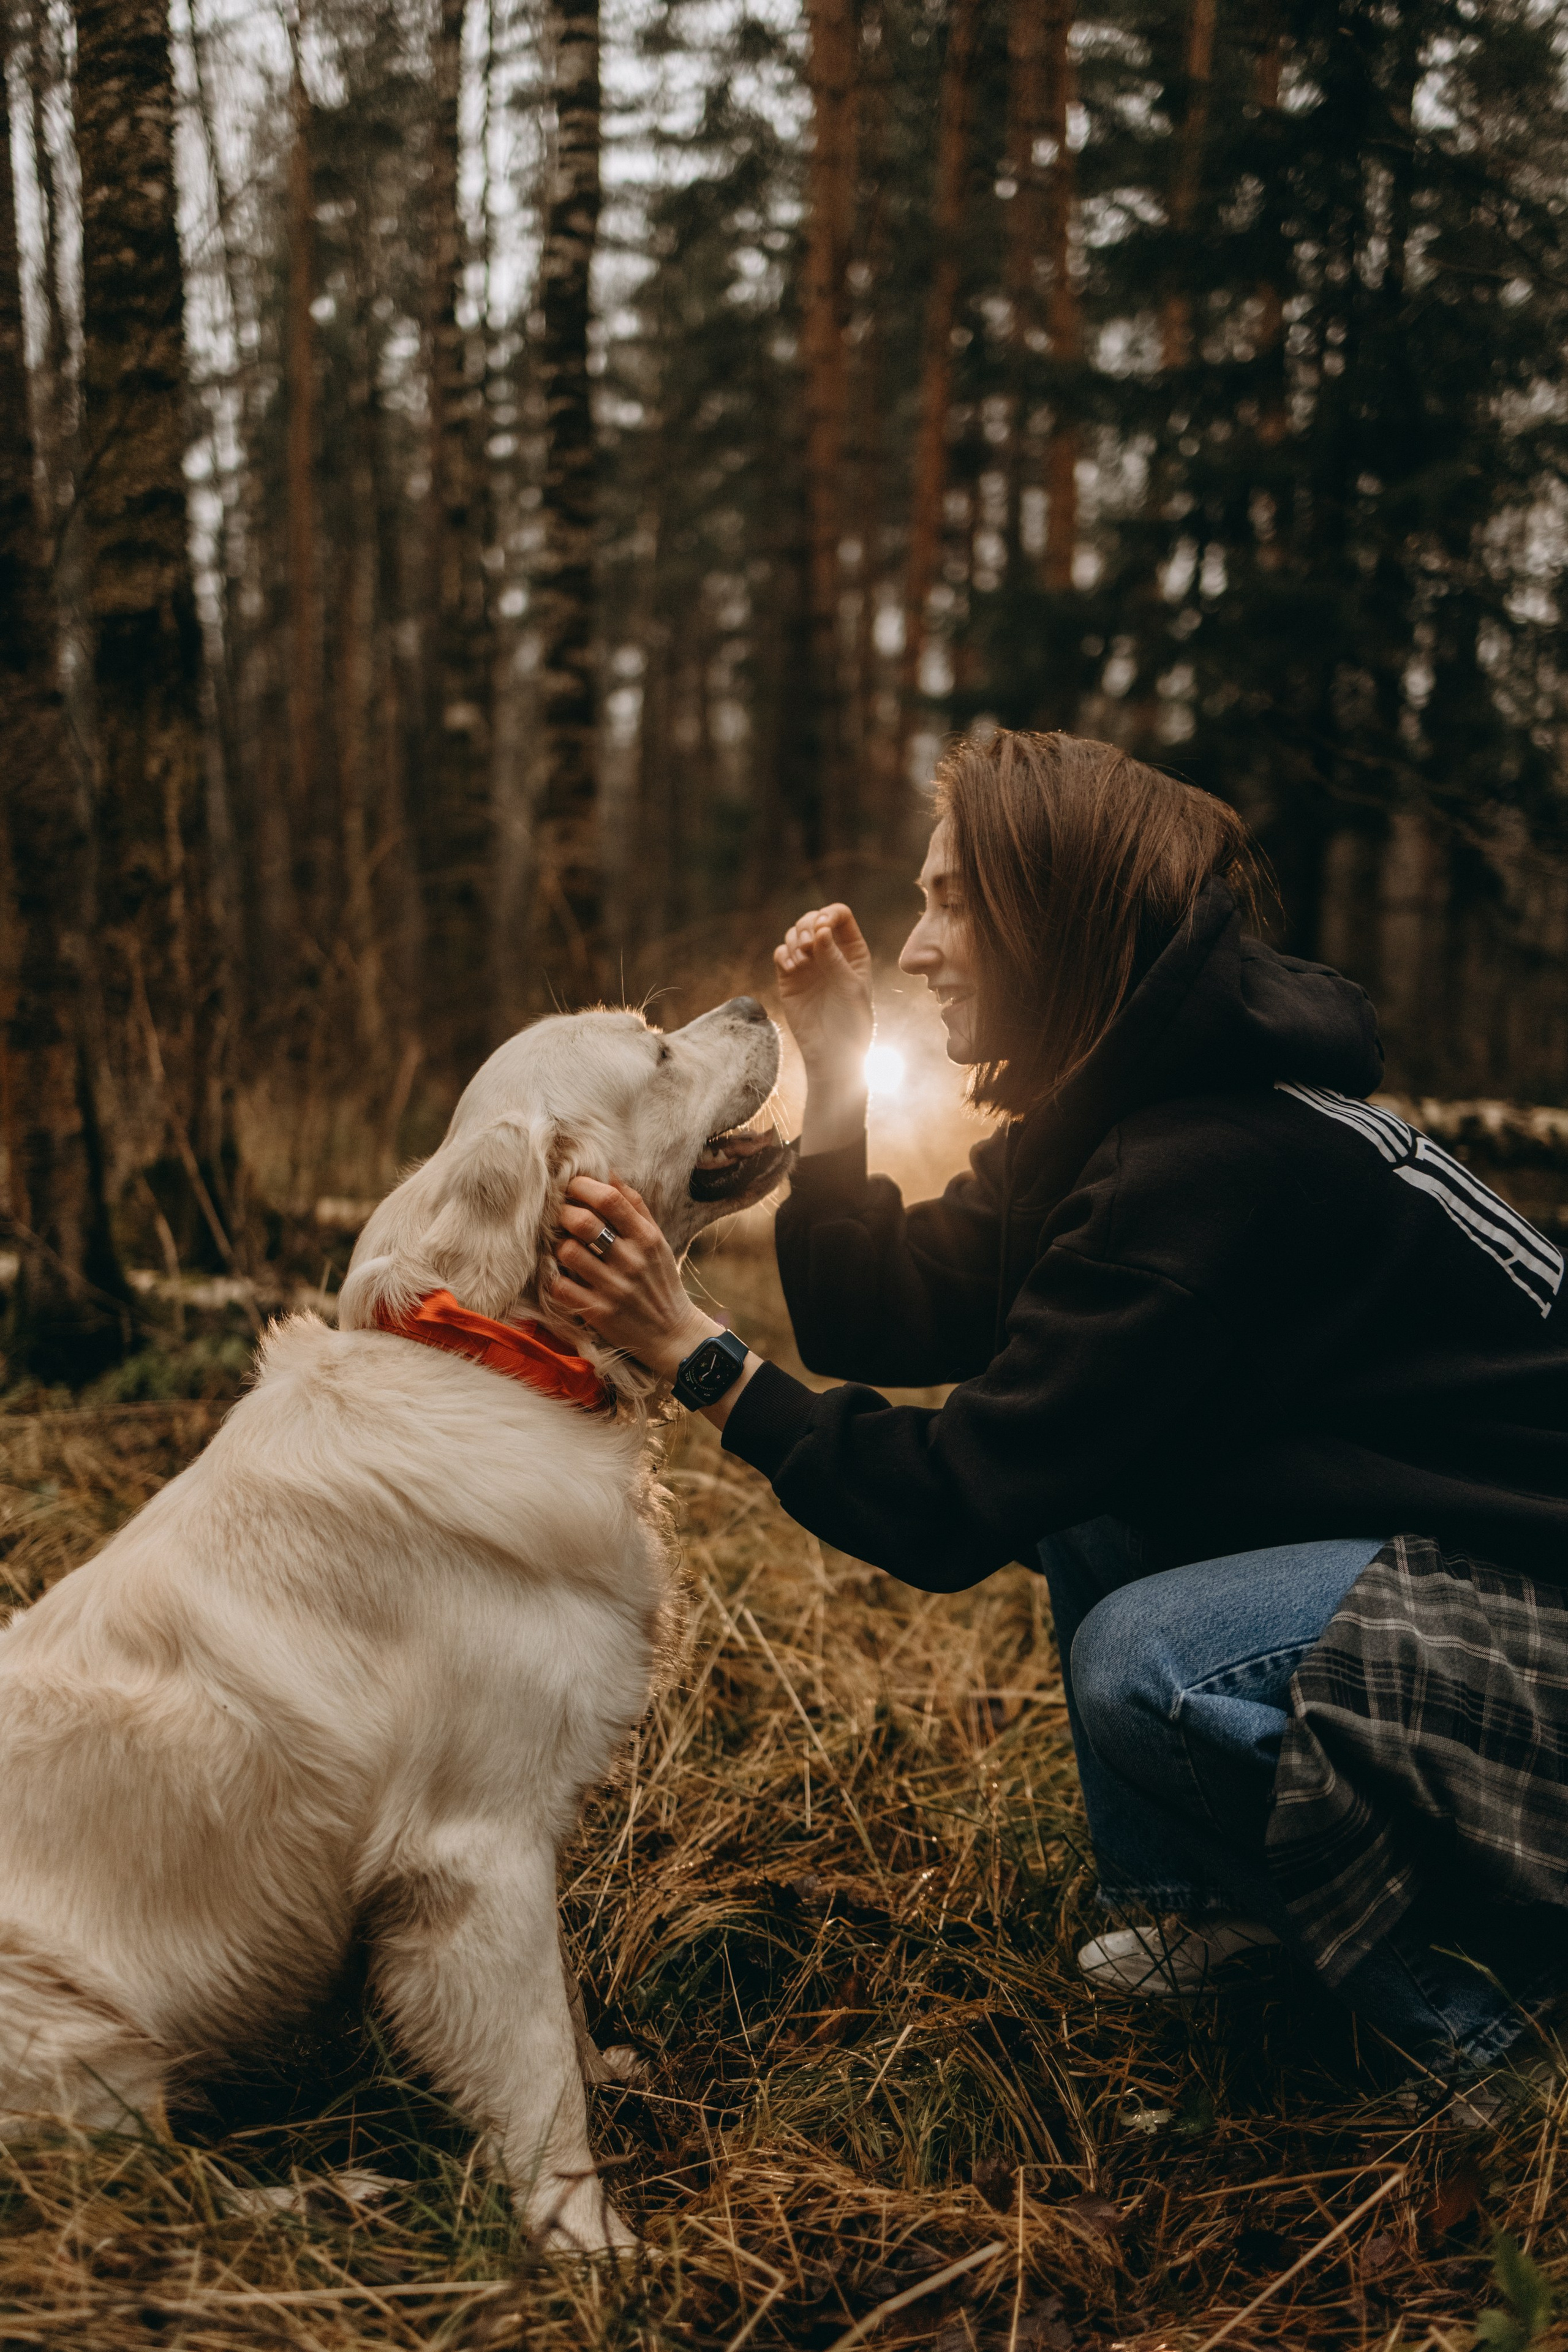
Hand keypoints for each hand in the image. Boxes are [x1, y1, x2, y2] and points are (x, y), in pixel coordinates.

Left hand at [548, 1176, 719, 1379]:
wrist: (672, 1335)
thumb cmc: (660, 1282)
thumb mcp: (657, 1242)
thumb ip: (636, 1207)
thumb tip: (609, 1173)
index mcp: (647, 1238)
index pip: (610, 1199)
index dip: (583, 1186)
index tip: (572, 1187)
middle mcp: (632, 1261)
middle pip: (583, 1222)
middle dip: (563, 1212)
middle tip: (560, 1215)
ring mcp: (614, 1288)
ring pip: (568, 1252)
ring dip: (558, 1245)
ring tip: (562, 1245)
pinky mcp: (599, 1313)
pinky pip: (561, 1287)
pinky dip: (553, 1277)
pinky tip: (560, 1274)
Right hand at [773, 903, 873, 1078]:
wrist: (831, 1052)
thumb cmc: (851, 1021)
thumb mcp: (850, 986)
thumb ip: (835, 957)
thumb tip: (820, 928)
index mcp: (852, 951)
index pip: (840, 915)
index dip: (829, 915)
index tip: (822, 928)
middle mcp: (829, 953)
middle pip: (813, 919)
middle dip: (807, 925)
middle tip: (809, 945)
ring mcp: (808, 964)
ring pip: (794, 933)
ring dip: (795, 939)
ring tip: (801, 961)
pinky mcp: (789, 977)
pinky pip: (780, 953)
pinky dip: (783, 955)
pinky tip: (792, 969)